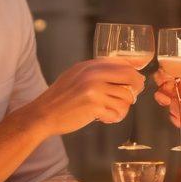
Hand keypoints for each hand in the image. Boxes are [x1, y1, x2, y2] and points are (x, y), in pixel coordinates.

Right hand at [26, 59, 143, 134]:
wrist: (43, 114)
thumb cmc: (60, 97)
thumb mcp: (76, 75)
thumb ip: (96, 71)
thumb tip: (122, 70)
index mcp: (90, 65)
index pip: (123, 63)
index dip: (135, 72)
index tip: (137, 81)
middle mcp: (94, 74)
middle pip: (131, 77)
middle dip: (136, 88)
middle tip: (133, 97)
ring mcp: (95, 89)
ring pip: (126, 98)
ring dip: (123, 107)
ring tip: (111, 111)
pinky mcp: (95, 106)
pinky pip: (117, 112)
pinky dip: (113, 117)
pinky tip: (103, 118)